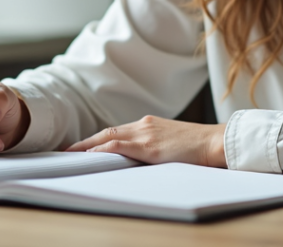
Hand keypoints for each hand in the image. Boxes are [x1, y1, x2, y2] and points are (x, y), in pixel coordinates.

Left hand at [66, 116, 226, 167]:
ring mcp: (146, 135)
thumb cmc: (198, 145)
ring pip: (109, 137)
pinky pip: (119, 146)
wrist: (215, 142)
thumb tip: (141, 157)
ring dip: (88, 146)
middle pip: (107, 131)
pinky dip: (102, 150)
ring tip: (71, 154)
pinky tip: (91, 155)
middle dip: (86, 142)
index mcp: (150, 124)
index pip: (116, 130)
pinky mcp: (150, 147)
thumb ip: (155, 145)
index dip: (98, 139)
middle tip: (67, 150)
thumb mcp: (172, 142)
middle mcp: (144, 125)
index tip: (82, 146)